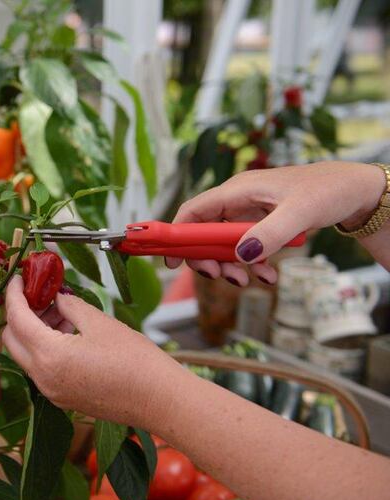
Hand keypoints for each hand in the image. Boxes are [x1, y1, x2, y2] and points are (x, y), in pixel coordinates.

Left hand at [1, 275, 182, 429]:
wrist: (160, 400)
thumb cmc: (136, 361)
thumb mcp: (99, 322)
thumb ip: (70, 306)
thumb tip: (56, 296)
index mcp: (49, 356)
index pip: (17, 319)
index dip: (14, 294)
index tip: (19, 277)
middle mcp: (43, 378)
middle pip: (12, 340)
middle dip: (19, 314)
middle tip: (37, 294)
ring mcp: (51, 391)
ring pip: (26, 355)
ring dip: (34, 331)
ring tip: (61, 311)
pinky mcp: (62, 398)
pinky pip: (41, 369)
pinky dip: (45, 348)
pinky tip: (68, 331)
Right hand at [166, 161, 386, 285]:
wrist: (355, 191)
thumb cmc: (328, 190)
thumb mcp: (300, 212)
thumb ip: (269, 234)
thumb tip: (241, 256)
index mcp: (238, 190)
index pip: (193, 211)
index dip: (177, 234)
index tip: (172, 260)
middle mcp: (237, 201)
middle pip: (204, 233)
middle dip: (207, 258)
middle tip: (220, 277)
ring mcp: (249, 215)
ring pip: (223, 245)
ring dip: (231, 266)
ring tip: (247, 280)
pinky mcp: (261, 226)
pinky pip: (245, 250)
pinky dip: (253, 266)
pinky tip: (269, 275)